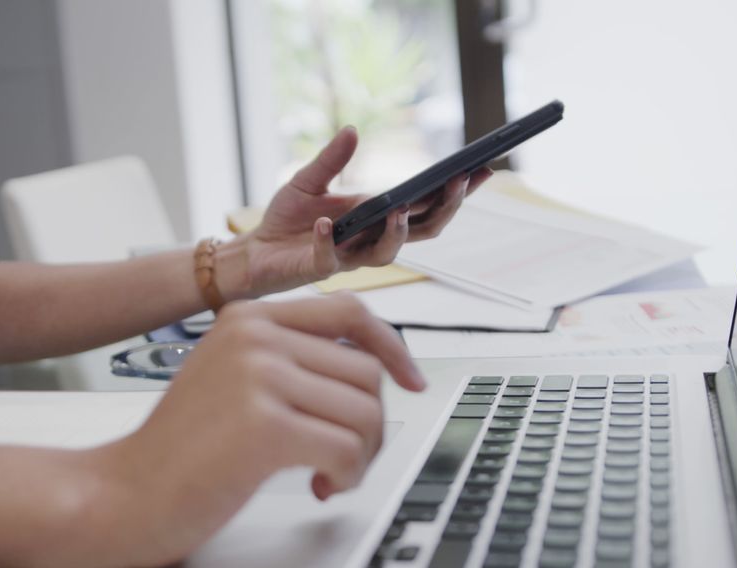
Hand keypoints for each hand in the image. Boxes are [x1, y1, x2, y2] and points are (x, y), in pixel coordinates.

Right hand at [100, 294, 424, 565]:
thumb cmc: (179, 449)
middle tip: (345, 458)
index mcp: (248, 317)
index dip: (392, 346)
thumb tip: (370, 369)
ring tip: (326, 474)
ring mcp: (258, 375)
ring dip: (360, 455)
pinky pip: (349, 448)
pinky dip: (346, 476)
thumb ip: (288, 360)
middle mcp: (254, 335)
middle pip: (366, 370)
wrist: (124, 493)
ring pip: (366, 410)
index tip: (411, 378)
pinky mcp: (264, 424)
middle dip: (370, 424)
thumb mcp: (231, 378)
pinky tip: (316, 486)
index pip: (349, 312)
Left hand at [238, 127, 493, 295]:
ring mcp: (350, 257)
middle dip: (445, 208)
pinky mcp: (321, 269)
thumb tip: (352, 129)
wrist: (255, 251)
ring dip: (398, 232)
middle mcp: (371, 238)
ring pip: (390, 253)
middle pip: (424, 230)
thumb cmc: (286, 219)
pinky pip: (331, 258)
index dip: (456, 191)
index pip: (426, 205)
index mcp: (376, 215)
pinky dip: (330, 241)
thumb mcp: (307, 179)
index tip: (482, 169)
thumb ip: (331, 158)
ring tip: (398, 208)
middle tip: (458, 183)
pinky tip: (326, 223)